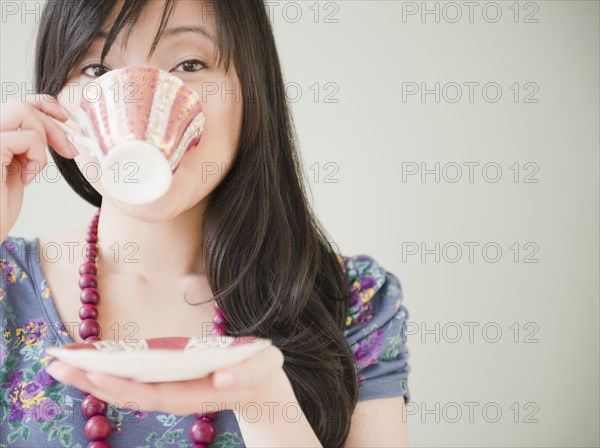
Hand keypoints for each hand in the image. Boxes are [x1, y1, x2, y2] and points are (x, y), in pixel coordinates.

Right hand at [0, 94, 77, 241]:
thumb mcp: (16, 168)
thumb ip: (25, 145)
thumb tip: (54, 126)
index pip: (17, 102)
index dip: (44, 105)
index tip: (66, 121)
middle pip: (22, 103)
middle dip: (54, 124)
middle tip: (70, 151)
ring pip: (23, 111)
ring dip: (44, 138)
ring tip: (36, 167)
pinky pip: (28, 137)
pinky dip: (37, 157)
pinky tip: (26, 178)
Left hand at [45, 343, 285, 415]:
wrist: (262, 392)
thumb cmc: (262, 373)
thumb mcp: (264, 368)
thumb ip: (248, 374)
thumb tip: (222, 380)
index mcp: (198, 391)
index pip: (154, 392)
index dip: (123, 384)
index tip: (93, 371)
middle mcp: (179, 395)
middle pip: (131, 393)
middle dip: (93, 382)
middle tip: (56, 366)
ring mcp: (171, 391)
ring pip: (127, 390)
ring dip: (93, 380)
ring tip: (60, 366)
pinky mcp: (169, 384)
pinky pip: (134, 383)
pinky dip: (109, 375)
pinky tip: (88, 367)